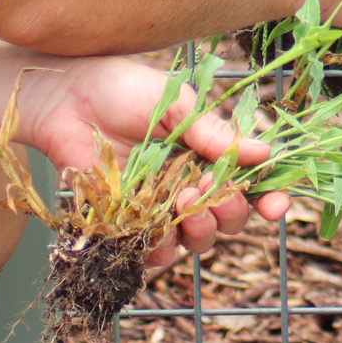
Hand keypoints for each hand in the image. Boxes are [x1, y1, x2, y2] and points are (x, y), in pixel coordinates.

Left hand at [10, 56, 291, 266]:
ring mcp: (160, 206)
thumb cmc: (123, 89)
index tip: (276, 205)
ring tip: (182, 203)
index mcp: (209, 152)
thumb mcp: (178, 105)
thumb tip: (263, 152)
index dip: (269, 197)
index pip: (251, 182)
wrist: (65, 100)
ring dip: (201, 229)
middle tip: (208, 189)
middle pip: (231, 217)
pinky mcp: (128, 223)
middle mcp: (191, 182)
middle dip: (231, 211)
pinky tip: (155, 235)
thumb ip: (215, 133)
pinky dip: (160, 251)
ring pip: (198, 239)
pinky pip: (154, 253)